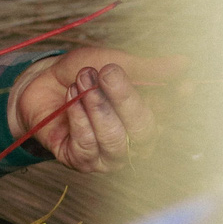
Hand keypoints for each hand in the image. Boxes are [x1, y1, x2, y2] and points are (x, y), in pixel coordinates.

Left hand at [10, 47, 181, 172]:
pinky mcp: (82, 162)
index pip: (168, 113)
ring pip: (115, 140)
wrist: (39, 83)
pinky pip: (87, 144)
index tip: (183, 85)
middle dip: (126, 99)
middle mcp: (132, 140)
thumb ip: (146, 68)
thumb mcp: (111, 61)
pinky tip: (71, 97)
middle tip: (108, 72)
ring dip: (98, 107)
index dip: (176, 101)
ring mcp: (108, 155)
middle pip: (144, 130)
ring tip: (83, 80)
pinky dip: (79, 117)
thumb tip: (183, 62)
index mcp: (145, 114)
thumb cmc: (79, 73)